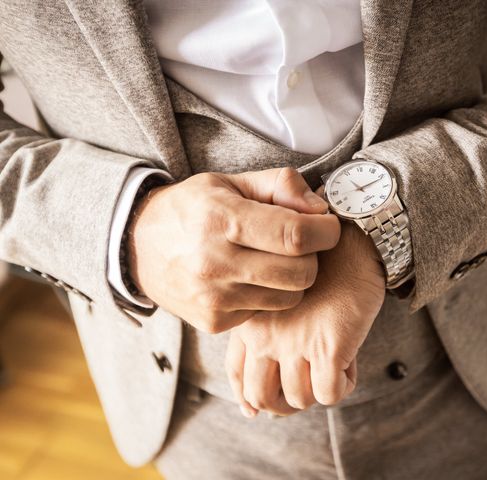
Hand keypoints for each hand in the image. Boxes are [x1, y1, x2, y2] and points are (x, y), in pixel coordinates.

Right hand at [127, 167, 340, 332]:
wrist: (138, 247)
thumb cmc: (192, 209)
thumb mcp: (230, 182)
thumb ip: (280, 186)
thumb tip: (319, 209)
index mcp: (222, 220)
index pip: (295, 235)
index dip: (325, 231)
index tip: (328, 226)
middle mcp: (215, 264)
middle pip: (301, 272)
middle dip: (313, 256)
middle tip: (301, 243)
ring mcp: (214, 299)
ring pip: (290, 297)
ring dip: (294, 278)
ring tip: (274, 259)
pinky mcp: (214, 322)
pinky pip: (267, 312)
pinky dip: (269, 295)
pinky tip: (251, 278)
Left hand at [225, 219, 385, 417]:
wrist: (352, 234)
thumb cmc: (321, 260)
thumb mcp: (280, 289)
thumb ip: (267, 327)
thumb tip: (256, 393)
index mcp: (251, 319)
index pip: (236, 372)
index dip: (247, 397)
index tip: (256, 409)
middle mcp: (266, 334)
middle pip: (262, 395)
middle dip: (283, 404)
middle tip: (303, 392)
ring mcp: (295, 341)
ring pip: (299, 398)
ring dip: (318, 390)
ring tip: (334, 367)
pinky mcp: (328, 345)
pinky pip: (329, 392)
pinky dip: (342, 385)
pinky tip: (349, 364)